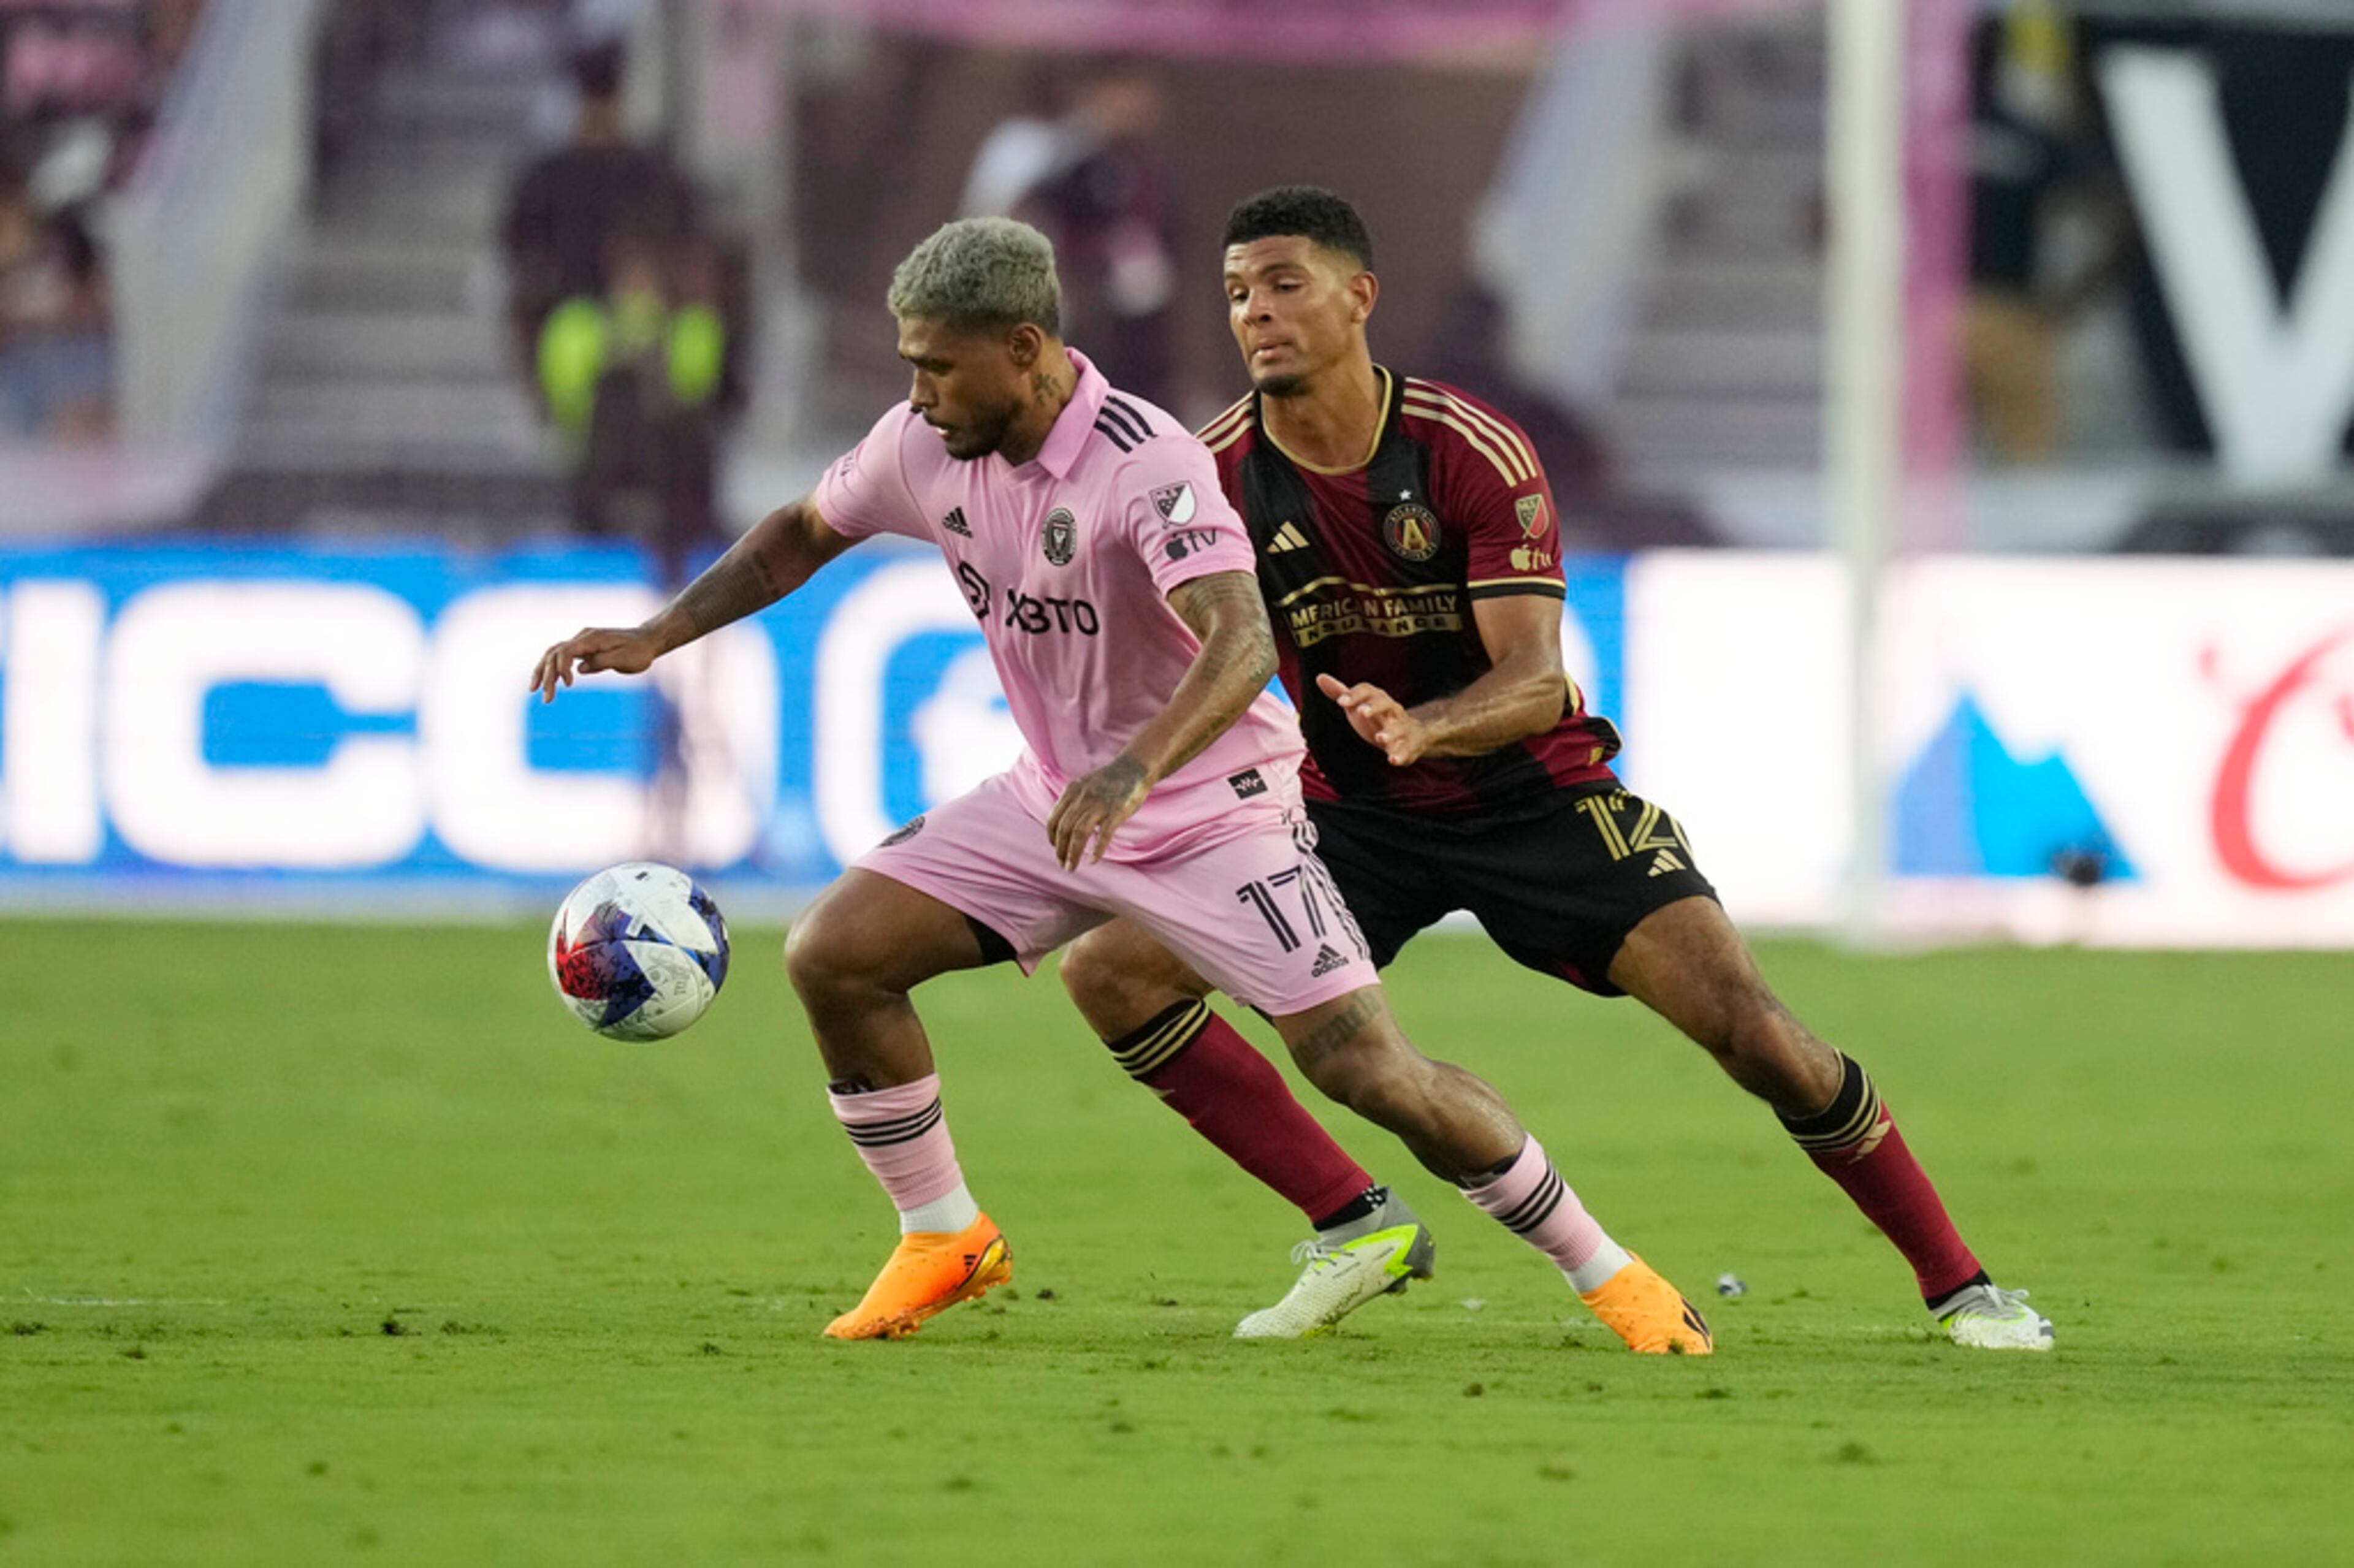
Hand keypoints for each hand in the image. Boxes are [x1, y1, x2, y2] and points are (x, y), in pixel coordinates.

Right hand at [531, 626, 662, 701]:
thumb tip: (579, 669)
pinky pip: (563, 657)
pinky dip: (554, 669)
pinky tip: (549, 683)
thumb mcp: (623, 659)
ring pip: (554, 654)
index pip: (565, 651)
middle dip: (546, 675)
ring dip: (544, 671)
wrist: (648, 640)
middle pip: (554, 653)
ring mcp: (582, 642)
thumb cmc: (639, 651)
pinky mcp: (584, 649)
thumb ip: (601, 662)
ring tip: (535, 690)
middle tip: (545, 698)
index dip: (561, 668)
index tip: (567, 685)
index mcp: (590, 638)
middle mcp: (582, 637)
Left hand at [1045, 755, 1151, 869]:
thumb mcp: (1083, 785)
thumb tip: (1063, 823)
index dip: (1052, 837)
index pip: (1053, 819)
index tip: (1055, 847)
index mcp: (1071, 791)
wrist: (1133, 767)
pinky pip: (1104, 834)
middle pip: (1064, 829)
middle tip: (1063, 865)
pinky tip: (1093, 861)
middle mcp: (1082, 798)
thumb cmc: (1109, 780)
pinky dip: (1097, 849)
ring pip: (1079, 834)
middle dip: (1061, 850)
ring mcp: (1099, 805)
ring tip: (1071, 867)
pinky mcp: (1117, 811)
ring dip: (1073, 853)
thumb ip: (1072, 802)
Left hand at [1317, 672, 1426, 765]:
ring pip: (1398, 728)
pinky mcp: (1409, 747)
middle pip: (1386, 704)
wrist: (1413, 735)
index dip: (1355, 695)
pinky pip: (1406, 750)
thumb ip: (1341, 693)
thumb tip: (1320, 677)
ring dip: (1389, 733)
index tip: (1340, 701)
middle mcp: (1392, 712)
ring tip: (1379, 738)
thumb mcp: (1358, 706)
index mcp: (1378, 700)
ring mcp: (1402, 729)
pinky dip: (1400, 755)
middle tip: (1361, 712)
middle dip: (1374, 707)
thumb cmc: (1379, 719)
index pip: (1368, 692)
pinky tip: (1392, 760)